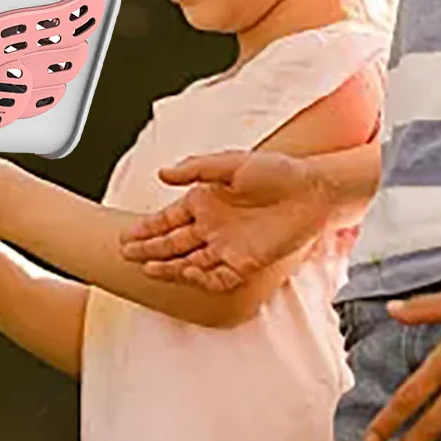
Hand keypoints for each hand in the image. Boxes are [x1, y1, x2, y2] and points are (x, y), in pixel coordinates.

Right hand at [118, 150, 330, 291]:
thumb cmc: (277, 172)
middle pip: (173, 243)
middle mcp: (213, 226)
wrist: (313, 192)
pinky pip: (218, 276)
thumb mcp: (231, 163)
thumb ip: (196, 169)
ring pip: (189, 261)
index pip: (168, 219)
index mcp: (207, 202)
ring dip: (169, 266)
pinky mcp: (246, 263)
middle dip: (149, 249)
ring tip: (146, 268)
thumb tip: (162, 173)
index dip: (147, 228)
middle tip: (126, 254)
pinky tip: (185, 273)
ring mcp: (228, 246)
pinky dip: (201, 278)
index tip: (127, 234)